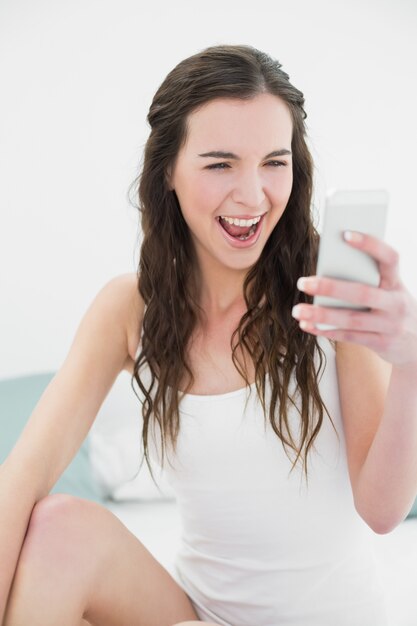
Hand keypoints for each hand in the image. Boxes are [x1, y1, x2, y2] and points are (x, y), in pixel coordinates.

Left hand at [292, 231, 416, 367]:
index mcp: (397, 282)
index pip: (389, 258)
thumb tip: (327, 269)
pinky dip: (325, 330)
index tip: (345, 234)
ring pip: (351, 320)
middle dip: (329, 287)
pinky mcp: (381, 344)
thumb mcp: (389, 291)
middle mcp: (397, 303)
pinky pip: (349, 337)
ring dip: (321, 315)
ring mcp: (390, 325)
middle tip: (302, 282)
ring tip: (297, 310)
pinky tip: (306, 325)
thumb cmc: (391, 308)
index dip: (370, 244)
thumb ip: (367, 280)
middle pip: (362, 293)